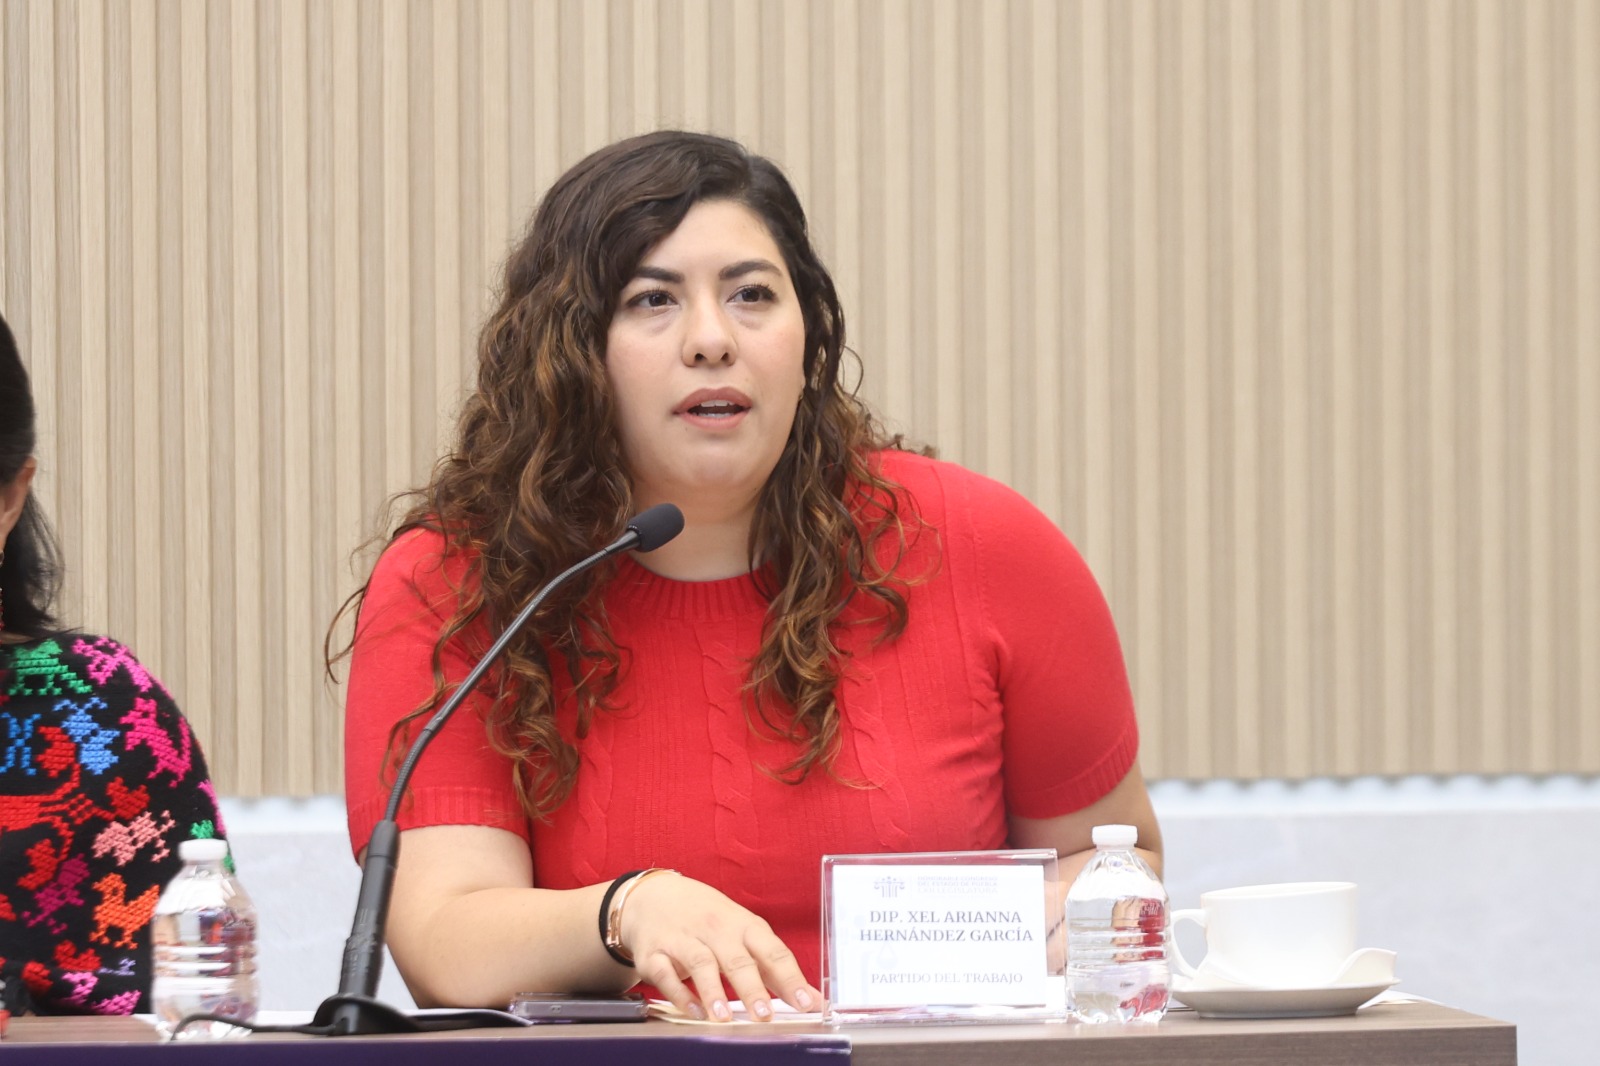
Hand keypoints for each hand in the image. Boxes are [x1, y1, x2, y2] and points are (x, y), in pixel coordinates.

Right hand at [619, 873, 819, 1021]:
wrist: (654, 895)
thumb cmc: (708, 918)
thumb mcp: (742, 932)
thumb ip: (773, 968)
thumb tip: (810, 999)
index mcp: (743, 925)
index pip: (772, 950)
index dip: (790, 978)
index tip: (804, 1002)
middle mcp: (715, 930)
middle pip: (737, 959)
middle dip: (751, 988)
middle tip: (764, 1015)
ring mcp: (683, 939)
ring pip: (701, 963)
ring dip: (713, 991)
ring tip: (723, 1017)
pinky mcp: (653, 953)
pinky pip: (665, 973)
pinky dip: (679, 993)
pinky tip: (693, 1011)